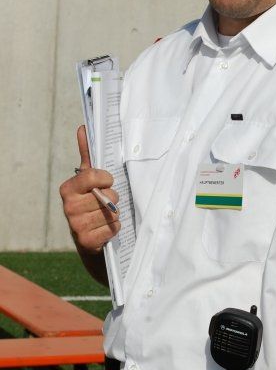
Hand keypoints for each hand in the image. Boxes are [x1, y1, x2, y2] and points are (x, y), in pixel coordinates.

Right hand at [60, 125, 120, 254]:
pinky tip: (106, 228)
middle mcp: (68, 207)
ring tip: (106, 216)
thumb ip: (87, 154)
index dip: (106, 179)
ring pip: (111, 213)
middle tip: (106, 202)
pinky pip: (112, 228)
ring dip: (114, 214)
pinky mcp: (86, 242)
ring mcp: (75, 226)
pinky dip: (114, 228)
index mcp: (67, 189)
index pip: (92, 176)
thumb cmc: (91, 202)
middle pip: (107, 195)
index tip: (108, 181)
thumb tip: (83, 128)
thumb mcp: (89, 179)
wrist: (90, 240)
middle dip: (112, 198)